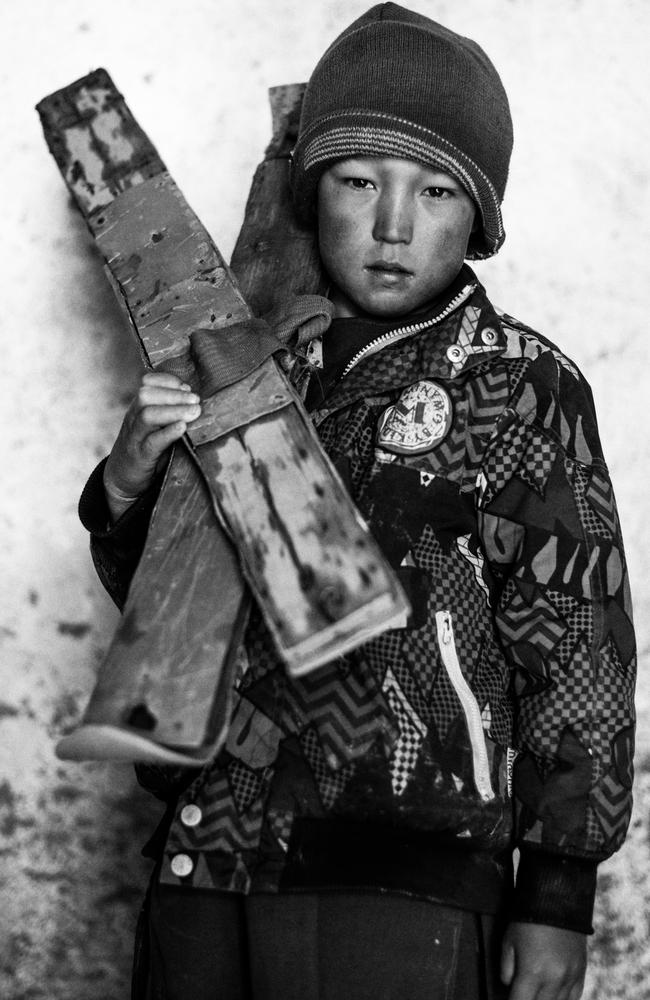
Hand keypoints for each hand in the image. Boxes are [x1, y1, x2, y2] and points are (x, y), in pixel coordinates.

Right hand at [103, 371, 200, 520]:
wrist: (121, 478)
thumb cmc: (146, 450)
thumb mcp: (155, 427)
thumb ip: (170, 414)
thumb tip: (196, 401)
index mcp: (138, 409)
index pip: (147, 384)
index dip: (167, 381)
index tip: (187, 386)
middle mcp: (134, 419)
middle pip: (146, 396)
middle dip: (173, 394)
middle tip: (196, 400)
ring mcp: (135, 438)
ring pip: (147, 415)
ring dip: (174, 410)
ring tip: (194, 411)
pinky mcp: (140, 457)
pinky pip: (152, 442)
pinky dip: (168, 433)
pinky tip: (182, 427)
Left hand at [501, 922, 586, 999]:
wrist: (557, 899)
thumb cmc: (527, 919)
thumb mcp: (508, 941)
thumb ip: (506, 969)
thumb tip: (509, 987)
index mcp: (533, 972)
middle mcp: (554, 979)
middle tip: (522, 994)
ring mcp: (570, 977)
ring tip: (536, 994)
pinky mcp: (581, 971)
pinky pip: (574, 998)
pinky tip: (554, 996)